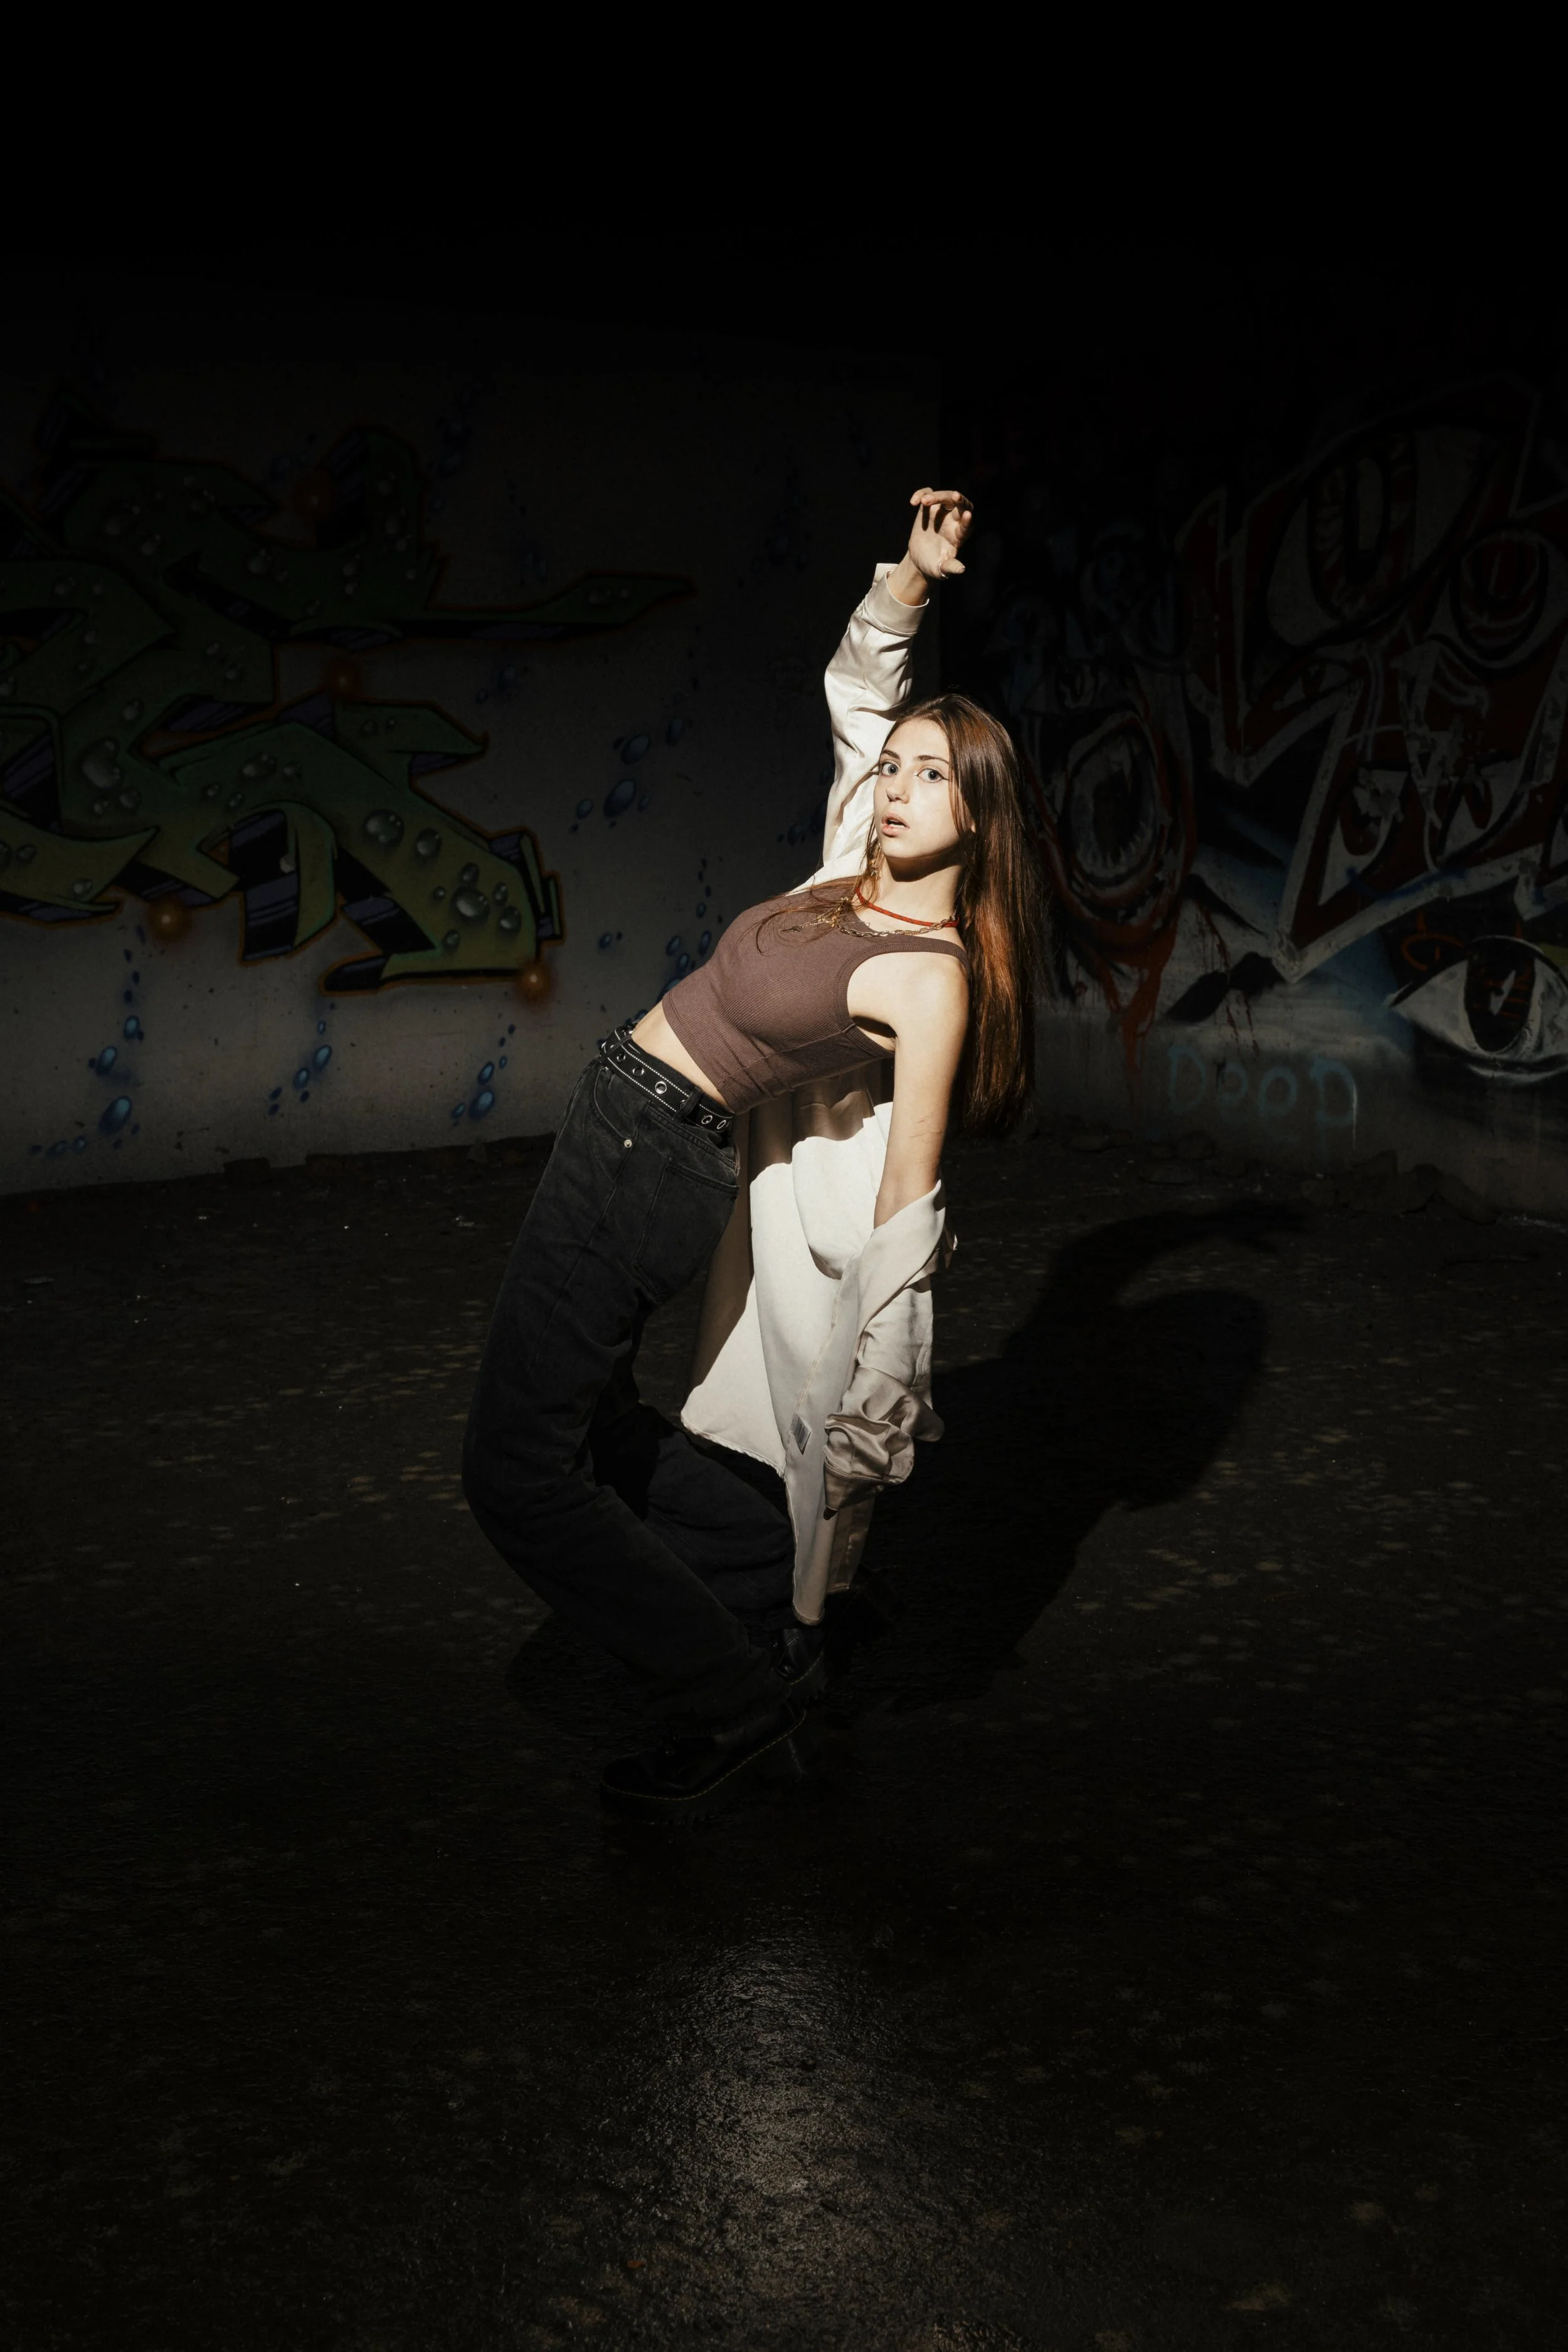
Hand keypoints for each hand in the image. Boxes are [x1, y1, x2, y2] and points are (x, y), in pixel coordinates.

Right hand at [887, 489, 972, 606]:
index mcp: (959, 535)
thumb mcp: (940, 570)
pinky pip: (928, 493)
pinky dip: (921, 493)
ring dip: (936, 496)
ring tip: (923, 502)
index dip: (968, 521)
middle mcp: (953, 521)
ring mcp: (941, 512)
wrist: (920, 558)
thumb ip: (950, 568)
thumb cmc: (933, 565)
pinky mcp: (929, 507)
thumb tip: (961, 570)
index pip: (967, 526)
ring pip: (945, 496)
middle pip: (960, 505)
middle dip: (960, 500)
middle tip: (955, 496)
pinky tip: (913, 502)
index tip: (968, 515)